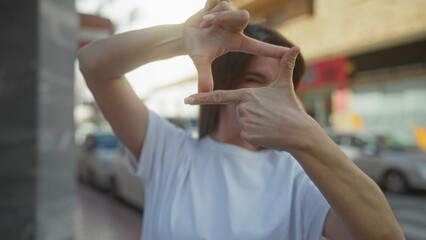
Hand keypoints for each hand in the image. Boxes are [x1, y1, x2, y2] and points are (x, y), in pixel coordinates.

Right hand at [184, 0, 288, 91]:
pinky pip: (218, 0)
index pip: (259, 46)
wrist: (185, 36)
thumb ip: (204, 76)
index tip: (292, 51)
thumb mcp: (201, 62)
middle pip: (242, 16)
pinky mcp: (222, 3)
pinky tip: (204, 13)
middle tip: (207, 23)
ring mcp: (230, 14)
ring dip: (212, 15)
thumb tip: (204, 92)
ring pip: (228, 7)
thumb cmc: (198, 49)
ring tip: (202, 23)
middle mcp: (237, 27)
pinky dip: (208, 6)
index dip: (274, 50)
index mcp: (237, 42)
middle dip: (224, 17)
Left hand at [184, 47, 314, 150]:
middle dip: (252, 114)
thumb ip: (284, 66)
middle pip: (239, 111)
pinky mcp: (247, 135)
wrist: (298, 132)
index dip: (202, 97)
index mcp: (247, 94)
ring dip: (255, 125)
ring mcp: (243, 122)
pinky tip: (267, 133)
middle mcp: (242, 108)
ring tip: (269, 124)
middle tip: (268, 116)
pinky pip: (247, 135)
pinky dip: (256, 135)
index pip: (219, 96)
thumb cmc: (290, 107)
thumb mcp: (285, 85)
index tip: (186, 99)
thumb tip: (294, 47)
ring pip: (243, 123)